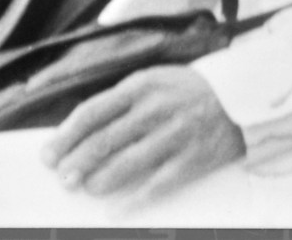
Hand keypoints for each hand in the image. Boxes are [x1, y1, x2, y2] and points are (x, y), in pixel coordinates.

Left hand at [42, 67, 244, 199]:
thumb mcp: (153, 81)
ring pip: (126, 163)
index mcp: (140, 85)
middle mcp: (155, 108)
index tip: (49, 153)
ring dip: (99, 180)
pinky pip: (157, 184)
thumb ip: (121, 102)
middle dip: (76, 162)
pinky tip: (116, 210)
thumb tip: (82, 132)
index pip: (92, 112)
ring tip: (86, 188)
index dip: (66, 136)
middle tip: (62, 178)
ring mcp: (175, 134)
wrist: (242, 94)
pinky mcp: (193, 158)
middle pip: (104, 140)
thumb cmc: (188, 90)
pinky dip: (134, 200)